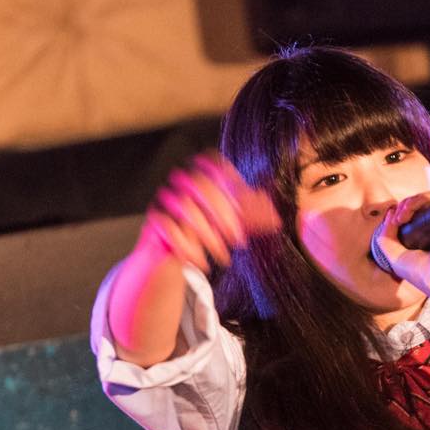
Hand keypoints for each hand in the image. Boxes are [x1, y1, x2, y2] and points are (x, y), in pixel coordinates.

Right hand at [139, 153, 281, 271]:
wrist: (173, 255)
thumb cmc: (204, 235)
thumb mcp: (232, 227)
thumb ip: (251, 219)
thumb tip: (275, 218)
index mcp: (203, 179)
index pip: (215, 166)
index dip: (231, 182)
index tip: (245, 210)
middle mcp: (182, 185)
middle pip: (201, 184)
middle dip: (224, 215)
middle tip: (240, 242)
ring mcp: (165, 201)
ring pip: (185, 206)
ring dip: (209, 236)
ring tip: (225, 257)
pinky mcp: (154, 220)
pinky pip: (166, 225)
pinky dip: (187, 247)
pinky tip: (202, 263)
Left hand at [372, 190, 429, 306]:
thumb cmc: (424, 275)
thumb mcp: (396, 258)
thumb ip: (387, 238)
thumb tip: (390, 215)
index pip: (416, 216)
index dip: (402, 213)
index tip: (394, 220)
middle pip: (422, 205)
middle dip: (405, 207)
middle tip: (397, 217)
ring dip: (411, 202)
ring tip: (402, 215)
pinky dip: (423, 198)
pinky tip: (411, 210)